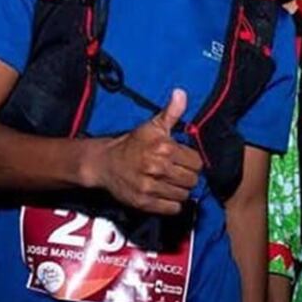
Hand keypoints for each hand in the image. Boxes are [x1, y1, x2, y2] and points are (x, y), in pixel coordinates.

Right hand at [89, 89, 200, 213]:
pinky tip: (165, 194)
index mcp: (163, 148)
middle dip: (187, 177)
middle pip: (192, 180)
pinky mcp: (144, 202)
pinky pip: (172, 209)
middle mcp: (158, 168)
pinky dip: (172, 203)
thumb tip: (181, 93)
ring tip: (170, 183)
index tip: (183, 160)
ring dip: (180, 190)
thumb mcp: (152, 126)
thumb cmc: (133, 143)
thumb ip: (171, 112)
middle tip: (177, 173)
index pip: (197, 162)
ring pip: (183, 195)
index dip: (192, 162)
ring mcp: (150, 187)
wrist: (104, 163)